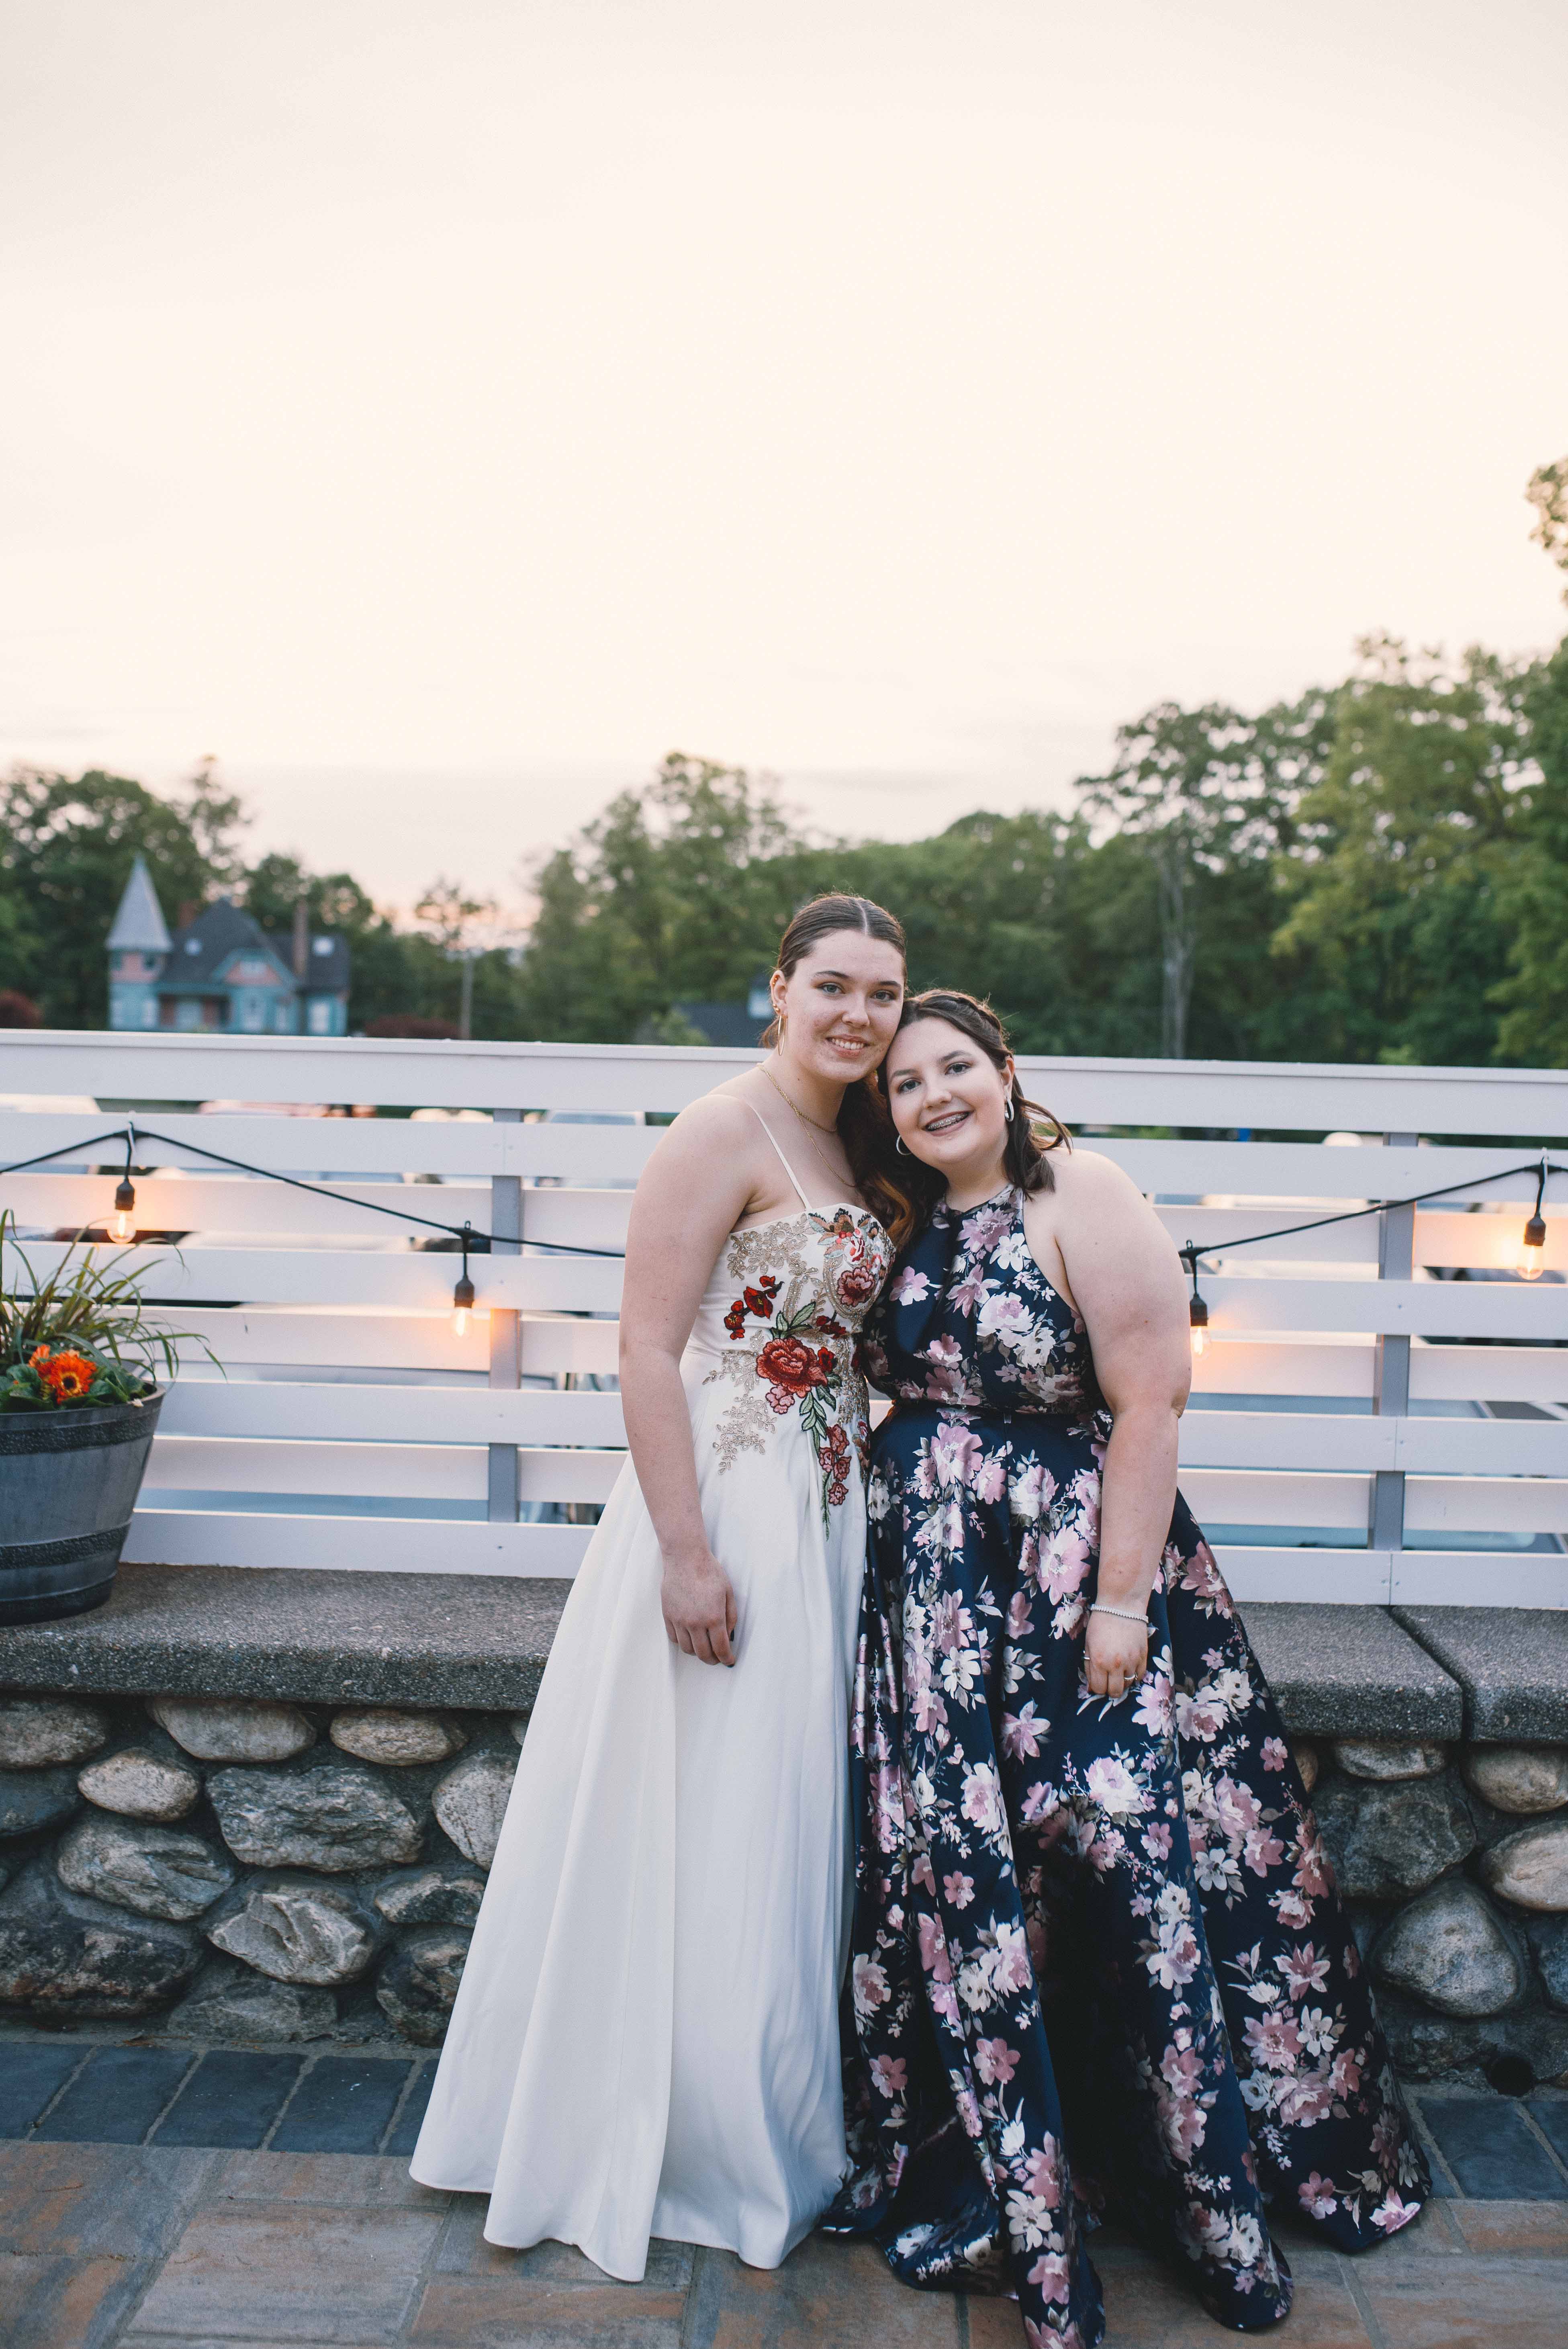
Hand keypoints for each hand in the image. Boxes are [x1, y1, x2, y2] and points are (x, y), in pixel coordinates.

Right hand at [661, 1546, 737, 1666]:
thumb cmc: (709, 1572)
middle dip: (713, 1660)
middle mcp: (695, 1623)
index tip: (729, 1661)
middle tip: (717, 1659)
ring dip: (697, 1653)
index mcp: (714, 1617)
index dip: (726, 1659)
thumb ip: (731, 1617)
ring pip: (687, 1649)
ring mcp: (679, 1621)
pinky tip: (690, 1638)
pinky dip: (683, 1642)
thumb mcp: (728, 1593)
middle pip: (703, 1654)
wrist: (685, 1558)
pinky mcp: (668, 1616)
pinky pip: (674, 1638)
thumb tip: (729, 1636)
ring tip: (704, 1648)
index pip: (721, 1649)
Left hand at [1085, 1607, 1147, 1703]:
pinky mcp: (1143, 1656)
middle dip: (1110, 1690)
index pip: (1098, 1689)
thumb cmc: (1100, 1623)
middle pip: (1115, 1692)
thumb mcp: (1088, 1644)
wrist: (1121, 1605)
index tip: (1098, 1683)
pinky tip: (1128, 1668)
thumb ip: (1089, 1666)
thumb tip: (1091, 1686)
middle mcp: (1115, 1664)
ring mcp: (1131, 1661)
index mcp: (1099, 1661)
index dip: (1097, 1689)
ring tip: (1118, 1672)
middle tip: (1108, 1682)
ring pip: (1128, 1685)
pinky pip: (1140, 1676)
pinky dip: (1134, 1675)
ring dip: (1122, 1682)